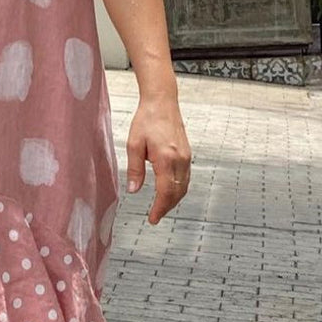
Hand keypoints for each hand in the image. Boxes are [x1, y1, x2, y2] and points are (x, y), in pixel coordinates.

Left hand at [126, 95, 190, 224]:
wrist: (162, 102)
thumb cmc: (146, 120)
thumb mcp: (133, 144)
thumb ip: (134, 169)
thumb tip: (133, 190)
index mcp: (166, 158)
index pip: (165, 191)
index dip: (160, 208)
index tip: (153, 218)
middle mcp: (180, 159)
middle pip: (177, 192)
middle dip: (167, 207)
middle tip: (155, 217)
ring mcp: (186, 157)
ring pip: (184, 186)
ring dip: (174, 200)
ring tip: (161, 208)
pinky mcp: (187, 154)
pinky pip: (186, 178)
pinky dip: (179, 189)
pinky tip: (170, 192)